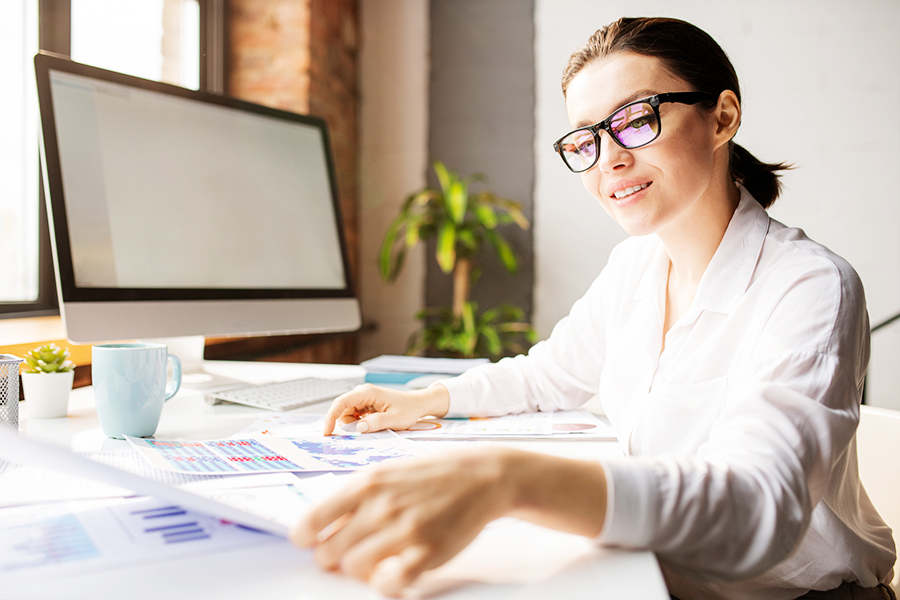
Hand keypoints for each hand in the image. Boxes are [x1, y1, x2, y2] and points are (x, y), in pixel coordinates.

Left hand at [290, 447, 517, 596]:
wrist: (483, 476)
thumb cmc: (434, 473)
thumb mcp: (388, 470)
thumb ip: (355, 495)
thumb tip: (322, 525)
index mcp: (367, 483)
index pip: (312, 520)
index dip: (304, 537)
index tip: (309, 542)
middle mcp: (381, 506)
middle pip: (329, 552)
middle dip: (333, 556)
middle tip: (348, 552)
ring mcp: (404, 530)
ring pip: (354, 568)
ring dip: (360, 568)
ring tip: (375, 558)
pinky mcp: (427, 552)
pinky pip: (388, 583)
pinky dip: (385, 583)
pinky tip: (393, 571)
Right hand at [322, 383, 449, 434]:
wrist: (417, 404)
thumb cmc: (408, 409)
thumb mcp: (394, 419)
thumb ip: (376, 423)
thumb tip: (359, 427)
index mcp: (367, 393)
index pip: (341, 403)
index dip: (330, 417)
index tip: (327, 432)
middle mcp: (362, 393)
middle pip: (342, 410)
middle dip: (346, 424)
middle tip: (360, 433)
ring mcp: (363, 398)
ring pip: (347, 414)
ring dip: (354, 425)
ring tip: (373, 426)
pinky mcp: (365, 404)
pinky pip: (354, 416)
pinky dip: (358, 423)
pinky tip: (372, 425)